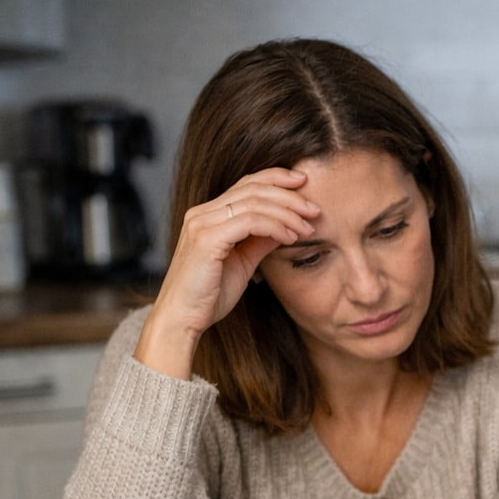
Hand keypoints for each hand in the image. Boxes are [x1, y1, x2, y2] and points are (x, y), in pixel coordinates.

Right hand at [135, 167, 320, 378]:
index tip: (304, 184)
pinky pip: (249, 221)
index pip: (246, 184)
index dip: (276, 179)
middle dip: (289, 196)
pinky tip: (290, 238)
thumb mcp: (243, 263)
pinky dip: (275, 226)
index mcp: (207, 215)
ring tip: (307, 228)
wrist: (183, 319)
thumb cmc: (209, 296)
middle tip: (314, 209)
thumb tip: (285, 228)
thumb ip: (260, 242)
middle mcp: (201, 214)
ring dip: (287, 213)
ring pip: (253, 202)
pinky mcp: (206, 239)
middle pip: (252, 188)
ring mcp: (202, 224)